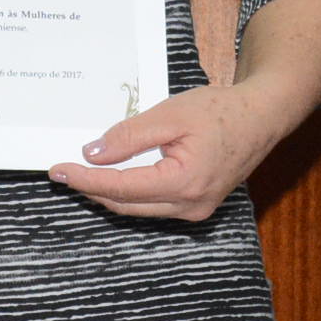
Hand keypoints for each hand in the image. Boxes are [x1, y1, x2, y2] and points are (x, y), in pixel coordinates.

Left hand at [49, 79, 300, 221]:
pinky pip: (154, 204)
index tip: (58, 170)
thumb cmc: (222, 111)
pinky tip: (114, 177)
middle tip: (63, 172)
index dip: (85, 179)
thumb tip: (93, 154)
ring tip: (82, 174)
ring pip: (139, 208)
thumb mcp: (171, 114)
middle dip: (92, 189)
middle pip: (126, 204)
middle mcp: (190, 206)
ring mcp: (195, 210)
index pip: (120, 188)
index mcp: (184, 183)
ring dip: (110, 192)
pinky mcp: (197, 205)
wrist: (262, 117)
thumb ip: (130, 136)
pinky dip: (131, 192)